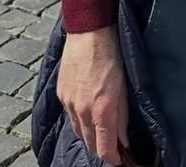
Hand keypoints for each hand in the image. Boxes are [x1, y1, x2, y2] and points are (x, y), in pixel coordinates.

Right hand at [57, 27, 127, 165]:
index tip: (118, 160)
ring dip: (88, 135)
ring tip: (98, 131)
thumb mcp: (125, 86)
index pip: (103, 149)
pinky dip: (78, 120)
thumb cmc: (112, 54)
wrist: (89, 31)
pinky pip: (69, 115)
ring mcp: (69, 102)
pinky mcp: (61, 93)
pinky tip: (85, 113)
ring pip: (78, 130)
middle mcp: (83, 111)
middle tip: (110, 146)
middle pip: (89, 143)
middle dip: (100, 147)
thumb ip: (122, 115)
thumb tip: (123, 138)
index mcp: (101, 110)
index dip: (112, 158)